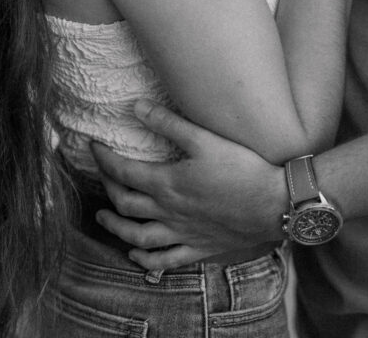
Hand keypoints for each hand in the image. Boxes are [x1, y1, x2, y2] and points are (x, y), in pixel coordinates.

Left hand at [89, 99, 285, 268]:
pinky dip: (144, 260)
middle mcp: (168, 213)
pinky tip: (136, 254)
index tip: (94, 146)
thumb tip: (136, 107)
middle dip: (106, 187)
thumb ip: (168, 123)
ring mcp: (182, 234)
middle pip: (124, 203)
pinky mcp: (198, 248)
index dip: (103, 159)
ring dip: (115, 228)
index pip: (122, 172)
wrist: (273, 204)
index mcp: (167, 184)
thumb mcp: (204, 138)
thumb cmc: (241, 168)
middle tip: (101, 173)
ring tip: (102, 216)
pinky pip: (164, 261)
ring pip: (136, 237)